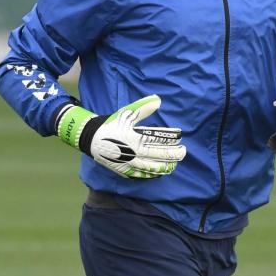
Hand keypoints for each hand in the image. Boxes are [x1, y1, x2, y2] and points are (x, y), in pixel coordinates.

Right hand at [57, 95, 185, 178]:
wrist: (92, 139)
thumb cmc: (111, 124)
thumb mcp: (126, 113)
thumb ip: (143, 107)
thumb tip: (158, 99)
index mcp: (136, 137)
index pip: (159, 139)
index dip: (172, 138)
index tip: (180, 136)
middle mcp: (134, 152)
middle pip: (159, 155)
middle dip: (174, 154)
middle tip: (183, 151)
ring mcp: (130, 164)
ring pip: (153, 168)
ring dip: (166, 166)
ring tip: (174, 164)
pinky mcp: (125, 171)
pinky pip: (142, 175)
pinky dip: (153, 175)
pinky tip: (160, 173)